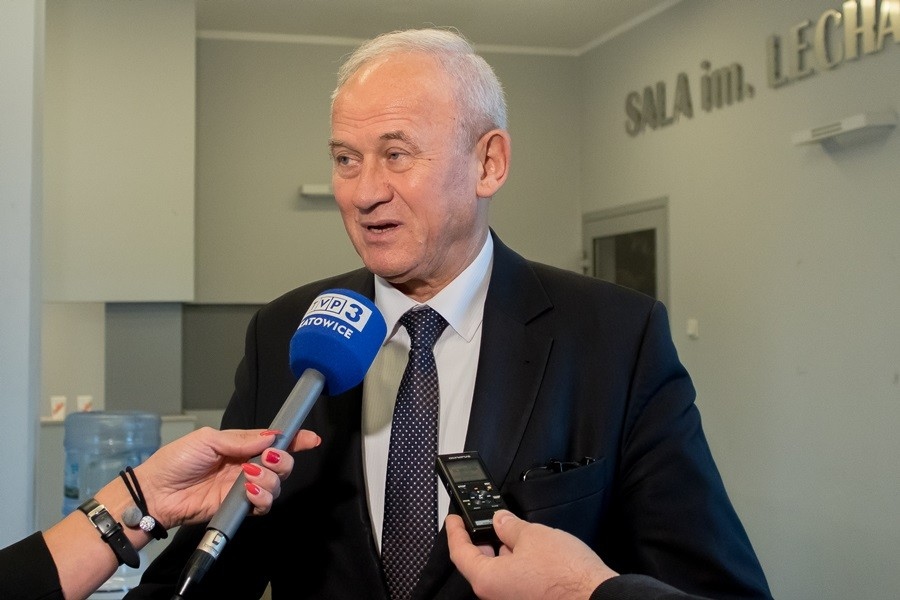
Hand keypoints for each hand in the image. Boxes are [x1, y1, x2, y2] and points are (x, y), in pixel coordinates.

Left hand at [133, 426, 320, 527]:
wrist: (157, 493)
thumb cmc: (177, 460)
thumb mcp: (208, 440)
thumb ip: (241, 439)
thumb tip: (272, 436)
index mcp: (241, 447)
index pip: (273, 442)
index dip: (295, 440)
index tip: (311, 439)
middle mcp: (247, 467)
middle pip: (281, 465)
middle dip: (282, 461)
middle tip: (266, 459)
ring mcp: (244, 488)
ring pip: (276, 486)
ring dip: (269, 480)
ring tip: (249, 478)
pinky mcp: (238, 508)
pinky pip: (263, 505)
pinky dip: (262, 499)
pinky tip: (249, 493)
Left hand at [446, 509, 616, 599]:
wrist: (594, 596)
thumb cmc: (565, 574)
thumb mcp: (533, 536)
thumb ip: (509, 526)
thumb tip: (500, 521)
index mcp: (487, 579)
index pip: (459, 553)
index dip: (454, 531)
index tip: (454, 519)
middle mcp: (496, 595)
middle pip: (478, 563)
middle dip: (482, 539)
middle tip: (484, 521)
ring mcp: (512, 599)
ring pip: (498, 571)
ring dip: (502, 551)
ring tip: (513, 531)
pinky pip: (513, 579)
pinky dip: (516, 562)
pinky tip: (529, 549)